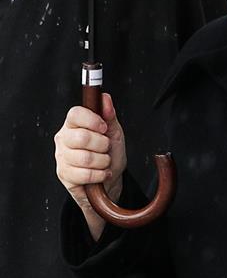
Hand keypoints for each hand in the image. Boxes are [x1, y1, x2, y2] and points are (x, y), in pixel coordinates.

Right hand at [54, 93, 126, 239]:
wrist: (109, 179)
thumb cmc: (110, 153)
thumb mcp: (114, 132)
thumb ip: (109, 115)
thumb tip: (105, 98)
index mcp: (74, 124)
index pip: (75, 114)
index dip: (92, 120)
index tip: (104, 127)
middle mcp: (64, 138)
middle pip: (81, 137)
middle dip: (102, 145)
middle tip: (106, 148)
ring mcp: (61, 157)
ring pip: (84, 157)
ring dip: (102, 161)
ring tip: (104, 161)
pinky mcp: (63, 174)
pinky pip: (83, 174)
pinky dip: (99, 174)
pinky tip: (101, 173)